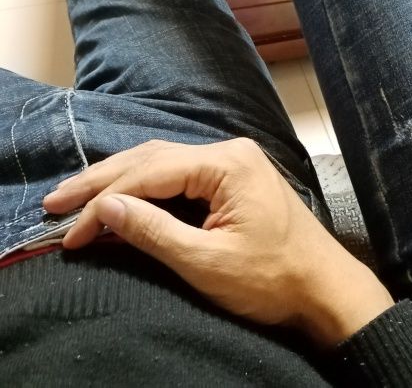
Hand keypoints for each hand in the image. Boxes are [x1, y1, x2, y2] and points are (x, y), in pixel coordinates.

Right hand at [42, 138, 392, 345]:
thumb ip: (154, 231)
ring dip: (120, 181)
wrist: (325, 289)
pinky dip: (146, 189)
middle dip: (103, 180)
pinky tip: (121, 199)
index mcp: (227, 163)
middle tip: (56, 200)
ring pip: (163, 164)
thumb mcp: (207, 263)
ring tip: (77, 197)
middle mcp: (229, 152)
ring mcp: (232, 164)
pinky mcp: (233, 180)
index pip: (150, 172)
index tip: (70, 230)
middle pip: (153, 158)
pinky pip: (180, 176)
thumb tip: (105, 208)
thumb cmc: (273, 279)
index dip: (105, 200)